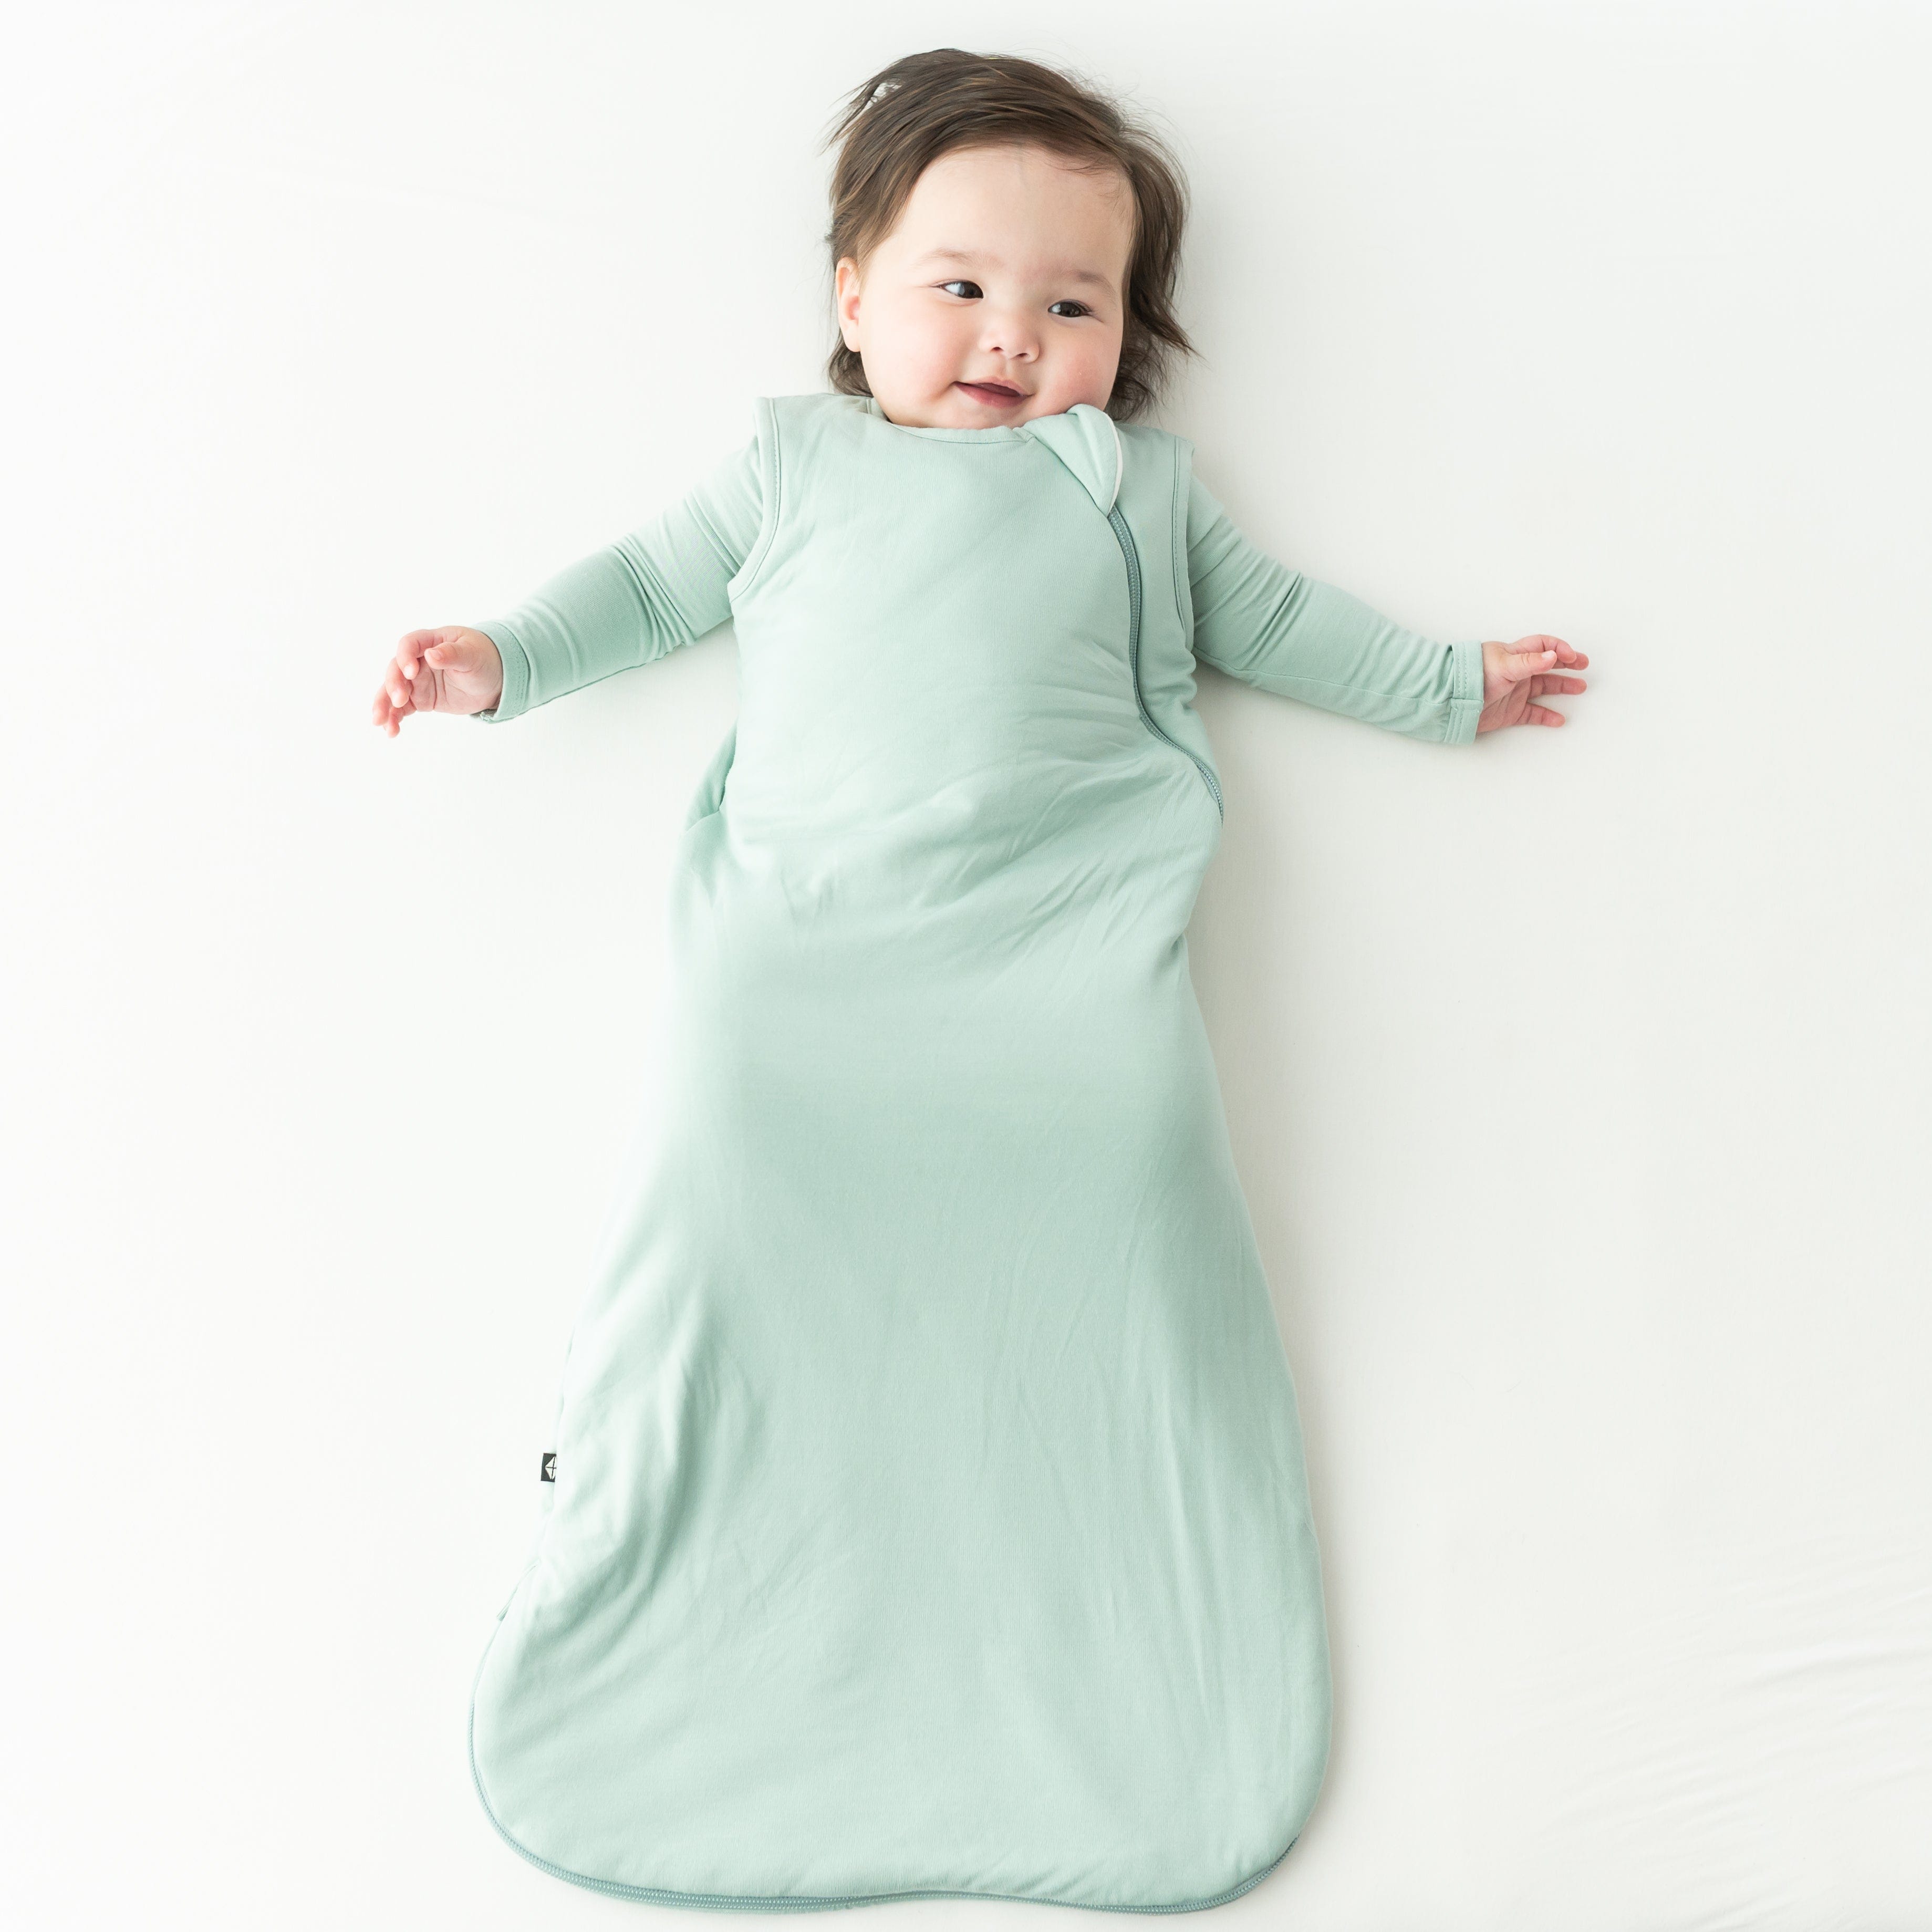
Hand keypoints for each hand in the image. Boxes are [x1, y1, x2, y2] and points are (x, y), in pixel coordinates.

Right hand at [371, 627, 504, 735]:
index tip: (411, 673)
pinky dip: (394, 719)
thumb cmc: (484, 659)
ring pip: (393, 691)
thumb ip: (452, 654)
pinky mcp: (420, 699)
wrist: (494, 680)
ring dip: (384, 705)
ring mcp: (417, 681)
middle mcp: (418, 660)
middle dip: (393, 684)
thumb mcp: (472, 655)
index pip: (409, 645)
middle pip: (396, 669)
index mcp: (430, 642)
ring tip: (379, 722)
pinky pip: (401, 708)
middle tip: (399, 700)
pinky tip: (391, 731)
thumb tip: (431, 655)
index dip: (405, 657)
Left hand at [1477, 635, 1587, 733]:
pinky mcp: (1510, 711)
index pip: (1542, 646)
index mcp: (1514, 655)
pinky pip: (1533, 713)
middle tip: (1584, 665)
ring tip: (1580, 688)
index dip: (1558, 649)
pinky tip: (1559, 719)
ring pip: (1544, 688)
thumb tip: (1553, 656)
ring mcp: (1515, 692)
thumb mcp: (1503, 665)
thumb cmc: (1473, 676)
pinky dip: (1547, 715)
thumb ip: (1529, 662)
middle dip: (1566, 664)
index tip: (1572, 657)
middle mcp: (1517, 672)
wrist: (1452, 702)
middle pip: (1547, 664)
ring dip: (1562, 687)